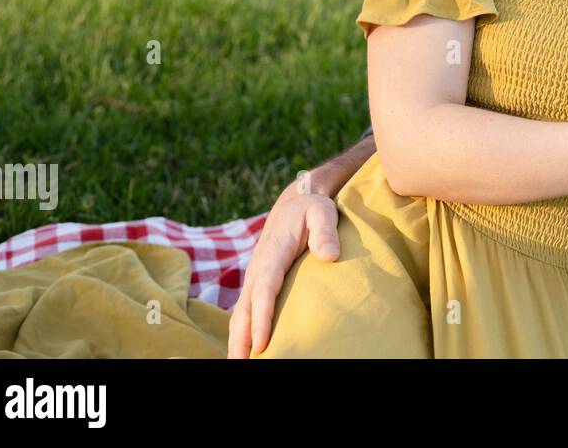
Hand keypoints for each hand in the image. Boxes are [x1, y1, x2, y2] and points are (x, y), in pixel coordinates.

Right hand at [227, 180, 341, 357]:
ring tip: (239, 364)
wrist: (295, 203)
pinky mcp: (258, 283)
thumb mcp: (322, 212)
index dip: (262, 317)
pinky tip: (247, 350)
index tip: (262, 343)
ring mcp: (255, 277)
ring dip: (237, 339)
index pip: (264, 290)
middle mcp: (258, 268)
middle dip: (240, 338)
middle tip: (240, 364)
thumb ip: (325, 231)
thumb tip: (329, 256)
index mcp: (272, 254)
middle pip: (245, 308)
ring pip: (241, 313)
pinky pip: (246, 310)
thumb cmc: (312, 209)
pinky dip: (242, 331)